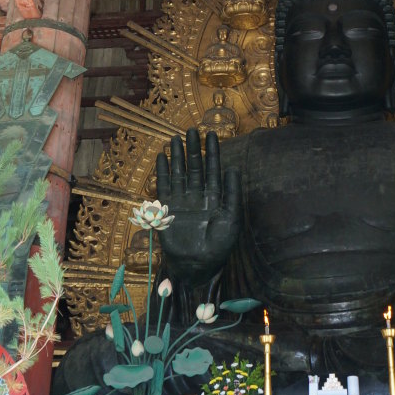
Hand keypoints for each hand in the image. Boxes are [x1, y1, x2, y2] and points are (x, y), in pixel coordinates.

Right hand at [154, 129, 240, 285]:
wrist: (197, 265)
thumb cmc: (218, 245)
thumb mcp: (231, 219)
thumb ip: (231, 193)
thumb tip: (232, 168)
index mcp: (215, 197)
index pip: (214, 169)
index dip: (213, 152)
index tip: (212, 134)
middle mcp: (198, 196)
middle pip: (195, 167)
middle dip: (194, 149)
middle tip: (193, 129)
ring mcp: (182, 201)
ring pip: (179, 173)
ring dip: (177, 156)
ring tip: (176, 138)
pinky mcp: (168, 208)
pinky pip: (164, 186)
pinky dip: (163, 172)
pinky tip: (162, 157)